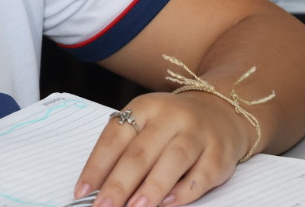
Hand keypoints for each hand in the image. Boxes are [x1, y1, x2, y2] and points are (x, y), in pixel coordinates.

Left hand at [76, 91, 252, 206]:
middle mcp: (172, 116)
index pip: (115, 137)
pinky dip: (183, 191)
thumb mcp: (146, 125)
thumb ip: (125, 152)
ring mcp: (199, 133)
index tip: (82, 192)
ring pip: (172, 160)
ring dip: (151, 188)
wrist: (222, 111)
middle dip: (119, 184)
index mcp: (146, 107)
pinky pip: (201, 175)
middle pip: (141, 152)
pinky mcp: (220, 153)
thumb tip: (99, 189)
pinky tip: (167, 203)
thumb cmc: (173, 126)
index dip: (97, 166)